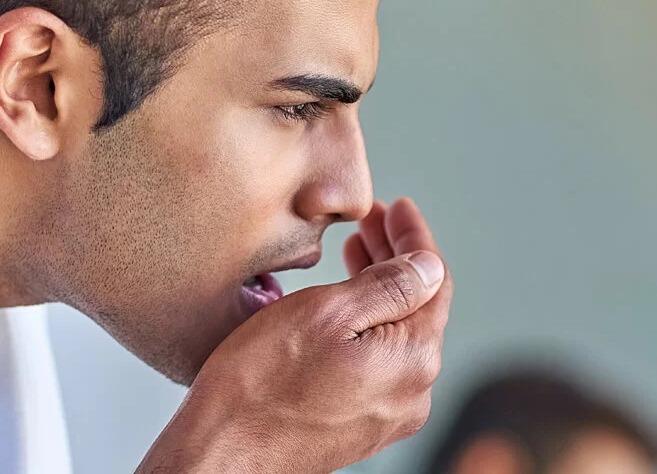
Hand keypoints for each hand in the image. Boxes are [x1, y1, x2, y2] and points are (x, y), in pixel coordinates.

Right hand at [137, 198, 454, 472]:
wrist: (223, 454)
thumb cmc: (261, 384)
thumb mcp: (326, 311)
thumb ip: (389, 286)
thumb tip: (428, 266)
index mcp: (413, 359)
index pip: (434, 281)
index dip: (415, 238)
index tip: (397, 207)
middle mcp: (412, 392)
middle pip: (418, 307)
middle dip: (397, 259)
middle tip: (371, 223)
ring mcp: (388, 413)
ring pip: (398, 333)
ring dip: (381, 290)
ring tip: (356, 253)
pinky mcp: (361, 425)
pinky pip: (380, 361)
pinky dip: (368, 324)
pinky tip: (343, 305)